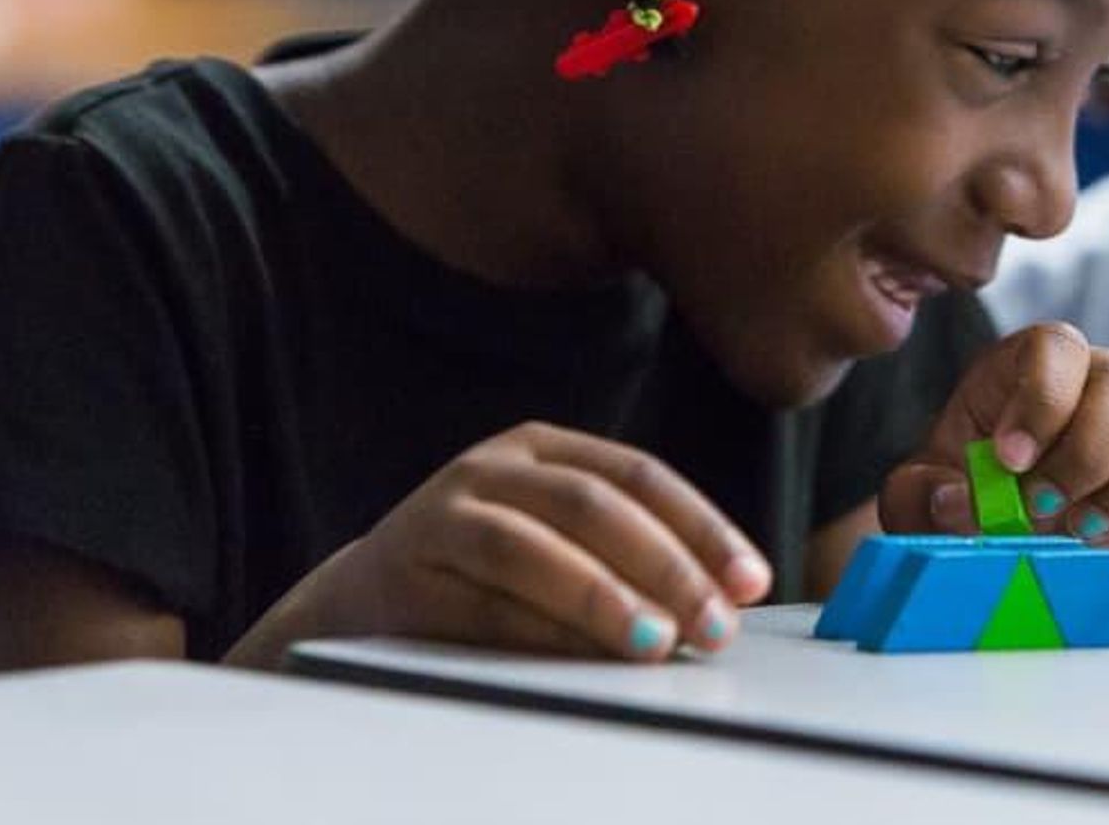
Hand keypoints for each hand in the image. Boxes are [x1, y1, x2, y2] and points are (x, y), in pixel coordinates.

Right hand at [266, 422, 770, 663]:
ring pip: (532, 548)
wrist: (358, 599)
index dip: (701, 526)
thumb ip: (625, 554)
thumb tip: (724, 602)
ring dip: (603, 598)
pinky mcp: (404, 571)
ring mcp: (443, 513)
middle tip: (715, 623)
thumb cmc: (482, 572)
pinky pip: (481, 603)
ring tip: (657, 640)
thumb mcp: (554, 538)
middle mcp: (493, 467)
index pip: (639, 474)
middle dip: (665, 566)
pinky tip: (585, 659)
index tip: (750, 580)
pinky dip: (540, 633)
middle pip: (593, 505)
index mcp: (544, 447)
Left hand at [878, 323, 1108, 557]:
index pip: (1055, 345)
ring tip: (1089, 531)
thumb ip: (921, 496)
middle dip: (1093, 457)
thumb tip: (958, 502)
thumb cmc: (963, 493)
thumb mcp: (919, 495)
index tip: (1009, 461)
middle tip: (1050, 512)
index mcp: (1027, 363)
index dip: (1042, 400)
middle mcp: (1097, 374)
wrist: (1006, 524)